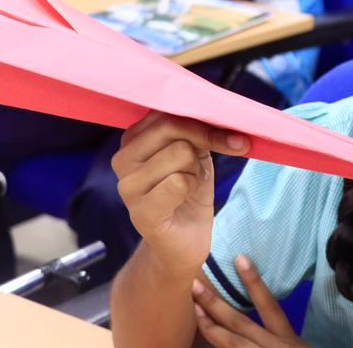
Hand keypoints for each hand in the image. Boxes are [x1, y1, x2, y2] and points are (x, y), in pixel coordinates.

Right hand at [112, 112, 249, 278]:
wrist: (184, 241)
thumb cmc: (188, 191)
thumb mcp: (195, 152)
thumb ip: (198, 129)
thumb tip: (224, 115)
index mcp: (132, 139)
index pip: (166, 111)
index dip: (201, 119)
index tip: (229, 133)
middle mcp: (123, 159)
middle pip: (172, 127)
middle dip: (202, 142)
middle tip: (205, 165)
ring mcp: (128, 187)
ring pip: (179, 152)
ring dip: (196, 170)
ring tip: (188, 184)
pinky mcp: (140, 212)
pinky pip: (179, 181)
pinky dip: (193, 188)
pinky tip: (185, 199)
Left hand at [192, 257, 307, 347]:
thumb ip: (278, 338)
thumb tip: (256, 328)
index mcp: (288, 340)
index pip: (270, 306)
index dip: (254, 282)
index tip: (240, 258)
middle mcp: (276, 346)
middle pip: (240, 323)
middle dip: (216, 303)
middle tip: (195, 283)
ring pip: (232, 343)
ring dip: (210, 327)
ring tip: (194, 308)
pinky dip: (218, 347)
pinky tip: (201, 337)